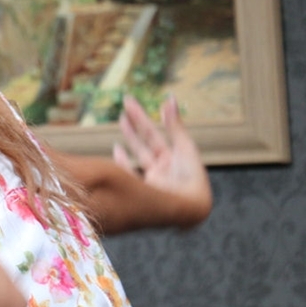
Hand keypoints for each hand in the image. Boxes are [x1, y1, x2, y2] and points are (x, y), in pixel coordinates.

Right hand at [113, 94, 212, 227]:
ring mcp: (151, 180)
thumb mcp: (184, 148)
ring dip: (130, 137)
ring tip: (121, 119)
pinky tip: (116, 149)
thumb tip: (170, 98)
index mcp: (174, 159)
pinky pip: (130, 174)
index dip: (145, 119)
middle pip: (146, 141)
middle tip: (125, 102)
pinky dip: (123, 162)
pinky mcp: (142, 191)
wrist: (187, 209)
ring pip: (138, 155)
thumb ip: (174, 124)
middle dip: (136, 122)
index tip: (137, 104)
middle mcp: (163, 168)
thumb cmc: (189, 179)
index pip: (155, 135)